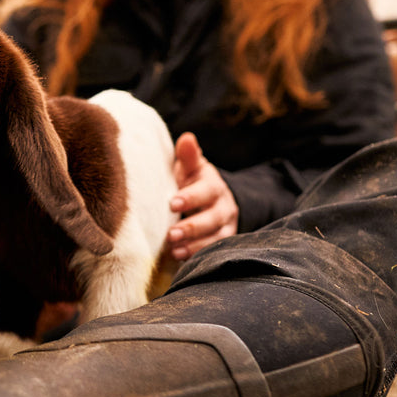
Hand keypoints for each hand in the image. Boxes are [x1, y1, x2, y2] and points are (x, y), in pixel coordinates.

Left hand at [168, 132, 237, 260]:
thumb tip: (186, 138)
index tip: (172, 203)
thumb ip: (188, 156)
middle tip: (171, 234)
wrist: (210, 198)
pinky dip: (197, 256)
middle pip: (212, 218)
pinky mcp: (221, 242)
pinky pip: (214, 252)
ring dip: (195, 246)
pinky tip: (180, 258)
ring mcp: (225, 227)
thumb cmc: (193, 181)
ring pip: (215, 238)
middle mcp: (223, 207)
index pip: (206, 191)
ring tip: (175, 250)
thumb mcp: (191, 167)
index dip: (191, 197)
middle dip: (192, 227)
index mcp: (213, 185)